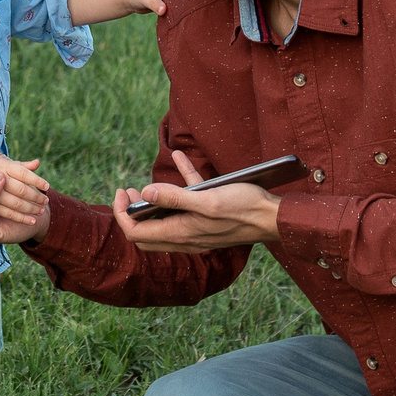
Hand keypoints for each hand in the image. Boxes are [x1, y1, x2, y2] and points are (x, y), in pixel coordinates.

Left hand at [112, 149, 276, 254]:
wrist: (274, 218)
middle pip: (146, 232)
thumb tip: (144, 194)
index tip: (121, 192)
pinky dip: (181, 184)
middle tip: (129, 191)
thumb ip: (175, 199)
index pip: (136, 233)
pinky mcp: (208, 219)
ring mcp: (196, 229)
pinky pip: (188, 204)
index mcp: (180, 233)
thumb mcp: (207, 200)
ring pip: (164, 220)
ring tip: (145, 184)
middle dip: (132, 212)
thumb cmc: (243, 208)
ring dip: (152, 201)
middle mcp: (185, 236)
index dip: (122, 214)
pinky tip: (179, 159)